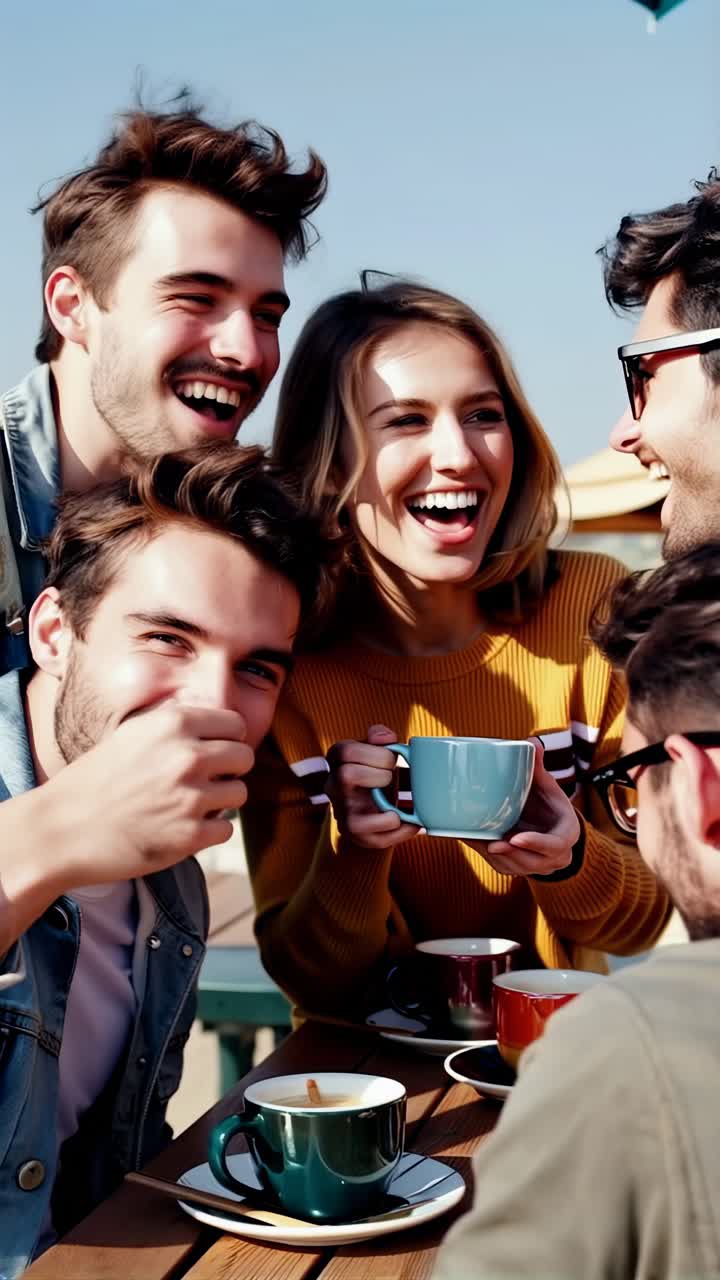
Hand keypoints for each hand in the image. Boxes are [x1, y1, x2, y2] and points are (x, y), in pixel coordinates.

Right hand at [43, 702, 254, 885]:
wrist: (62, 829)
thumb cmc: (95, 780)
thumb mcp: (133, 733)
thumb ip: (176, 726)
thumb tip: (218, 724)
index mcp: (174, 724)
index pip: (236, 724)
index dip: (227, 740)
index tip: (214, 753)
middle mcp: (188, 756)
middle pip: (245, 757)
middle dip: (230, 770)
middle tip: (206, 781)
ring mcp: (191, 797)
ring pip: (240, 794)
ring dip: (221, 802)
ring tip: (190, 805)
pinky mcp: (190, 836)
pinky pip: (226, 829)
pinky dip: (210, 832)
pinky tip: (183, 827)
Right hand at [326, 724, 421, 849]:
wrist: (371, 807)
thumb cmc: (376, 774)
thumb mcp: (377, 752)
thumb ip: (381, 739)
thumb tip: (386, 737)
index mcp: (338, 760)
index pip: (345, 750)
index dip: (375, 753)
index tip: (392, 758)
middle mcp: (333, 786)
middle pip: (346, 775)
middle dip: (380, 776)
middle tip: (393, 777)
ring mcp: (342, 812)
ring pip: (352, 819)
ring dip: (384, 812)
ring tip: (398, 808)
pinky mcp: (353, 832)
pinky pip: (372, 838)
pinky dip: (398, 831)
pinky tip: (410, 823)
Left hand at [466, 740, 579, 876]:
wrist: (550, 827)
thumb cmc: (548, 804)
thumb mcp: (547, 786)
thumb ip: (538, 768)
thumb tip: (531, 741)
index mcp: (566, 834)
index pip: (555, 845)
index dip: (536, 843)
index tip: (516, 838)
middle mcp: (555, 856)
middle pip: (534, 861)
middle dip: (512, 855)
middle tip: (492, 844)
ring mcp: (537, 866)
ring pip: (517, 867)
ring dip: (498, 857)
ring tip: (478, 841)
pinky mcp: (520, 870)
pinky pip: (504, 868)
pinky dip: (488, 856)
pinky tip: (472, 842)